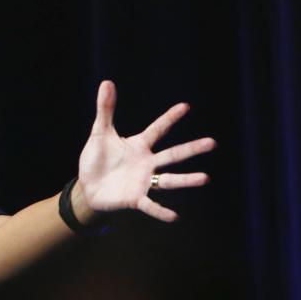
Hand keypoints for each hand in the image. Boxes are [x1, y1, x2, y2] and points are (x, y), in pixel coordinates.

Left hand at [76, 80, 215, 221]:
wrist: (88, 187)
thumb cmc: (96, 160)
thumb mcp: (99, 133)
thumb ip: (105, 110)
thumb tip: (106, 82)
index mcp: (139, 145)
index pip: (157, 129)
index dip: (169, 118)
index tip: (185, 106)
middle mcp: (147, 163)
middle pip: (172, 155)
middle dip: (191, 149)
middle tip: (212, 143)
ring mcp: (143, 181)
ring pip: (169, 180)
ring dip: (186, 179)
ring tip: (205, 178)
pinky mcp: (135, 199)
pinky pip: (150, 205)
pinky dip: (160, 211)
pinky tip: (174, 217)